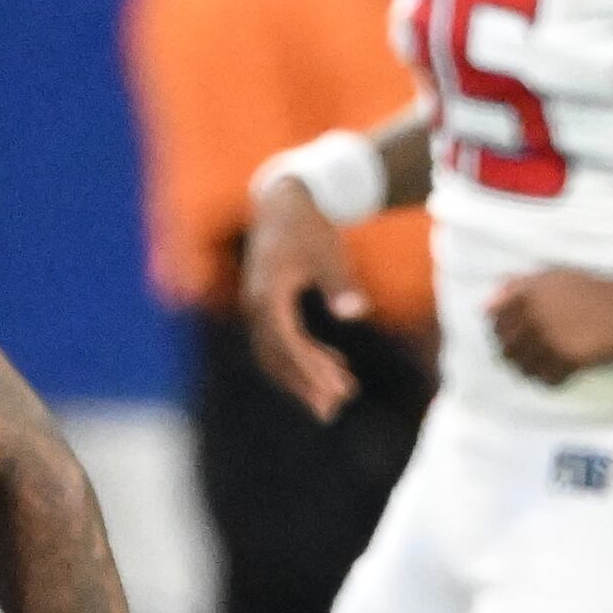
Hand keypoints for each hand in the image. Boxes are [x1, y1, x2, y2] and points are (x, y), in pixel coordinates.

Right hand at [241, 181, 366, 423]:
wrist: (286, 201)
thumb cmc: (310, 225)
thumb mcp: (329, 252)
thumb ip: (340, 282)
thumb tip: (355, 312)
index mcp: (268, 294)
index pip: (286, 342)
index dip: (309, 369)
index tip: (334, 391)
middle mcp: (256, 305)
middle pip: (277, 356)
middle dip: (304, 385)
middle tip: (333, 411)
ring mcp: (258, 307)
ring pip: (278, 354)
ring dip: (305, 377)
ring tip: (339, 398)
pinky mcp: (267, 306)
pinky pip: (282, 341)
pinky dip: (306, 357)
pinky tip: (337, 367)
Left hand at [487, 268, 612, 384]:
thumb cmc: (591, 292)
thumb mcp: (552, 278)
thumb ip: (516, 287)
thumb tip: (484, 306)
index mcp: (526, 292)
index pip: (494, 321)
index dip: (503, 332)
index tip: (520, 336)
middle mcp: (534, 314)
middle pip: (506, 348)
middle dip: (517, 355)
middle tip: (536, 355)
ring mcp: (550, 338)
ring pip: (524, 368)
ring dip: (534, 370)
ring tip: (549, 365)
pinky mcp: (568, 358)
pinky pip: (547, 380)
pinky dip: (552, 380)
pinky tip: (564, 372)